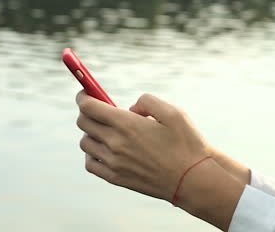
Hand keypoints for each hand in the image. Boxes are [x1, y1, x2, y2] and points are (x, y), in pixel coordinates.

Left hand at [75, 91, 212, 201]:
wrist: (191, 180)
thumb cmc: (186, 144)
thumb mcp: (174, 112)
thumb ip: (148, 101)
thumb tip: (131, 108)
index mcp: (127, 125)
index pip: (89, 107)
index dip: (84, 97)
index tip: (86, 93)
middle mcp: (115, 143)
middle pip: (83, 123)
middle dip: (86, 111)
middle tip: (97, 108)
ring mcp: (113, 163)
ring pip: (85, 142)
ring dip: (90, 132)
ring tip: (106, 129)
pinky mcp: (115, 178)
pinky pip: (90, 163)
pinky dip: (92, 153)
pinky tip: (104, 149)